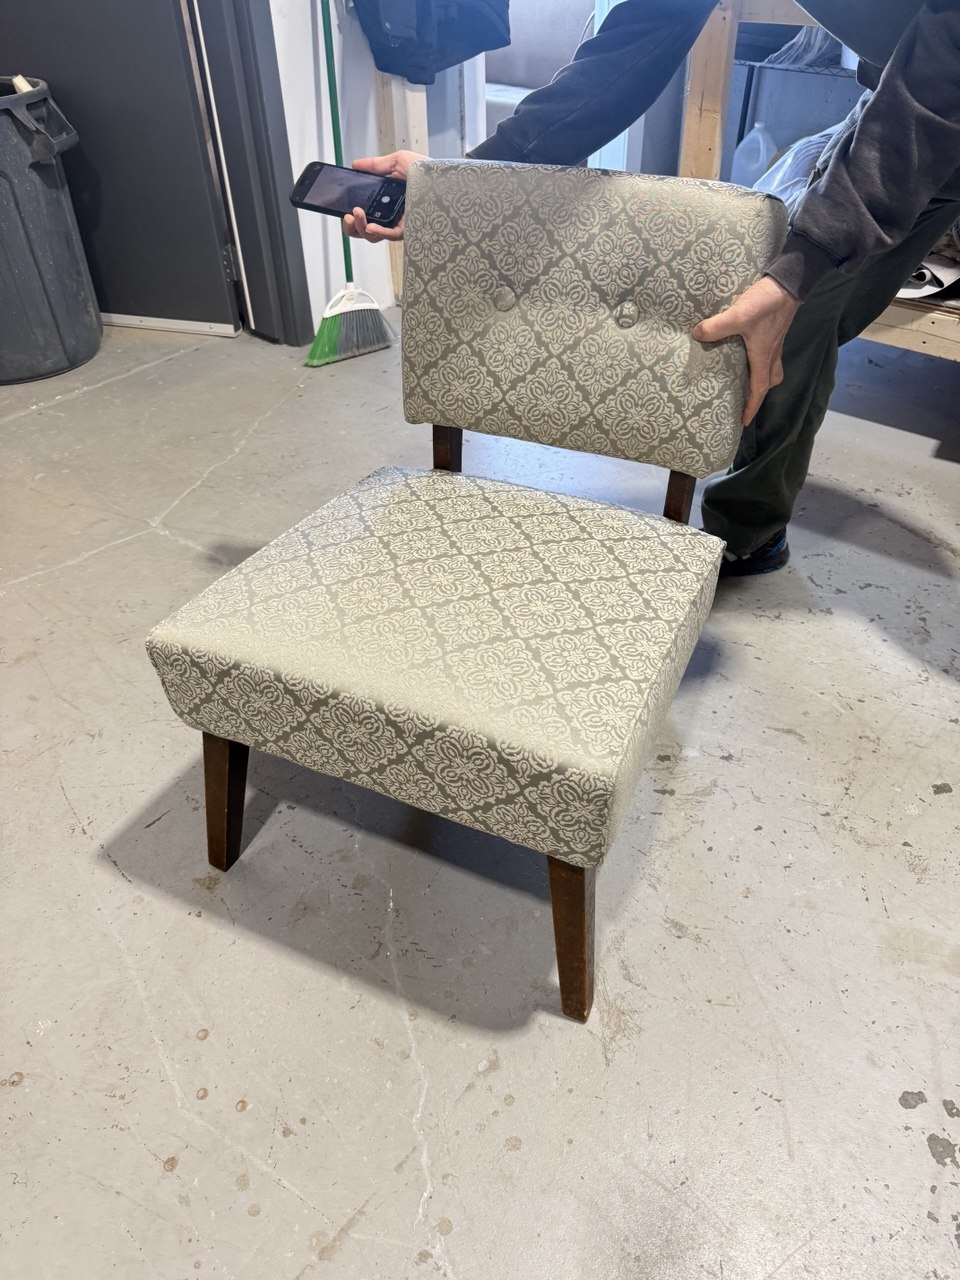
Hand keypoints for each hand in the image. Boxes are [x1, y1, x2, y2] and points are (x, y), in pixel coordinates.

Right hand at [342, 150, 427, 242]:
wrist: (447, 178)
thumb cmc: (428, 171)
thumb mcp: (398, 161)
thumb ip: (376, 165)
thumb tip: (355, 165)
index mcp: (385, 199)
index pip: (363, 211)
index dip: (350, 212)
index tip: (343, 207)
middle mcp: (390, 214)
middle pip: (363, 227)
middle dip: (350, 224)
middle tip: (348, 214)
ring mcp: (399, 223)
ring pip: (373, 235)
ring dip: (360, 226)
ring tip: (356, 214)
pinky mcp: (409, 229)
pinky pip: (390, 235)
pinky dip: (378, 232)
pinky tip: (370, 226)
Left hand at [691, 276, 800, 424]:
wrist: (789, 281)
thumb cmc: (767, 304)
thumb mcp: (738, 316)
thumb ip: (716, 327)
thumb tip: (697, 334)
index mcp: (764, 357)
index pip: (759, 389)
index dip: (751, 407)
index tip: (744, 421)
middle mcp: (772, 352)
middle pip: (769, 380)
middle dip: (759, 392)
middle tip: (746, 398)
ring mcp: (775, 340)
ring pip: (771, 365)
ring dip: (760, 374)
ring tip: (744, 376)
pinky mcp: (774, 328)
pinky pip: (769, 351)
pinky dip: (759, 357)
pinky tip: (745, 348)